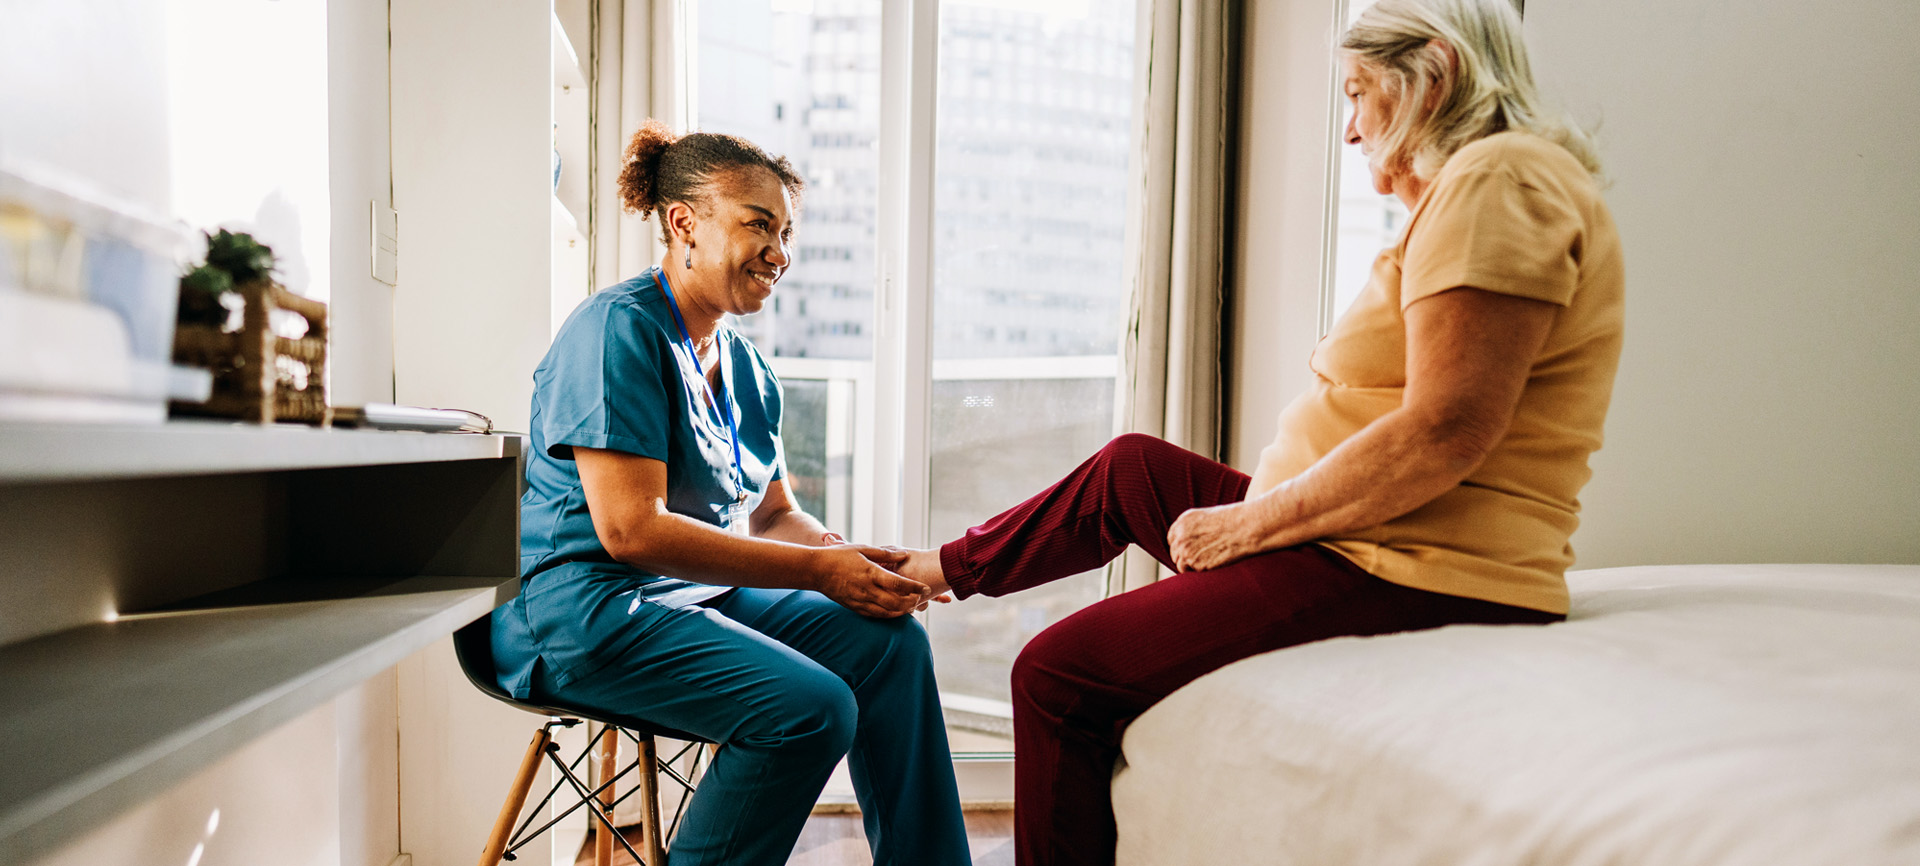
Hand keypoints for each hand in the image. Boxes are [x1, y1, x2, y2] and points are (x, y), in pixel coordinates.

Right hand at [812, 545, 930, 617]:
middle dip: (912, 602)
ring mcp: (860, 601)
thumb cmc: (839, 556)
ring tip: (912, 606)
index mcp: (870, 573)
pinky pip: (876, 615)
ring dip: (903, 611)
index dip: (915, 587)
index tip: (926, 588)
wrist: (815, 570)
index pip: (898, 584)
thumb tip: (905, 555)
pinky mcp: (855, 607)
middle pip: (896, 602)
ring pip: (887, 612)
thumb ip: (885, 554)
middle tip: (922, 598)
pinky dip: (889, 615)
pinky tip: (896, 611)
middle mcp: (867, 589)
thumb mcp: (863, 549)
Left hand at [1167, 502, 1263, 571]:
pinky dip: (1200, 571)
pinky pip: (1192, 572)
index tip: (1189, 550)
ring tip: (1207, 562)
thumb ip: (1193, 529)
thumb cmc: (1232, 522)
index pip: (1172, 539)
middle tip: (1200, 559)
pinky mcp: (1195, 564)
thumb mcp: (1207, 518)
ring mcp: (1186, 551)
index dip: (1180, 546)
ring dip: (1191, 566)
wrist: (1244, 528)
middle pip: (1175, 553)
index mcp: (1183, 521)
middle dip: (1184, 557)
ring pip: (1181, 565)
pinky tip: (1212, 564)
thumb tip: (1189, 542)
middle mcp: (1180, 536)